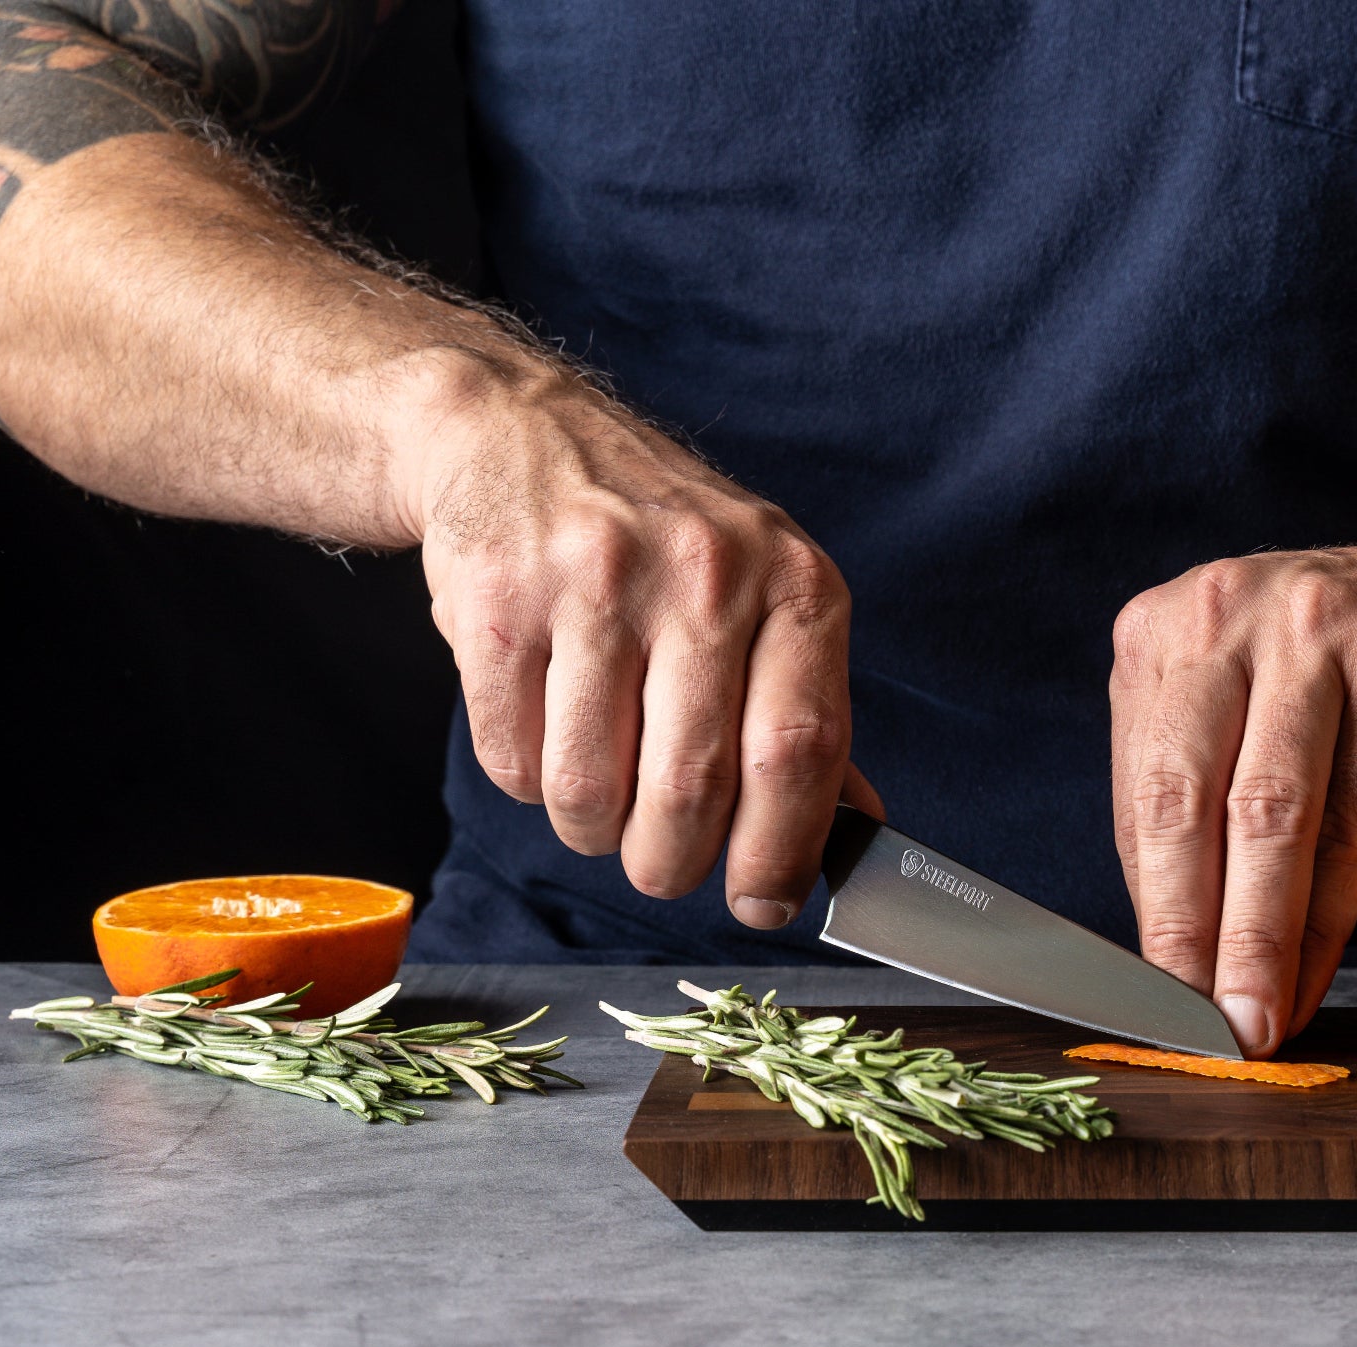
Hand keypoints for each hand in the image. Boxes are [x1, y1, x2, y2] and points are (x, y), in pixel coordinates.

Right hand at [398, 361, 883, 924]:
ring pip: (592, 792)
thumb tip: (857, 835)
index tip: (764, 902)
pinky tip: (546, 731)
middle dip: (673, 862)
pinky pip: (516, 760)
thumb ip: (807, 716)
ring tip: (601, 793)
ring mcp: (596, 583)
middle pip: (694, 790)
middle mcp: (705, 574)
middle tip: (664, 863)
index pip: (800, 751)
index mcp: (793, 583)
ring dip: (594, 830)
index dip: (781, 850)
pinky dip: (530, 782)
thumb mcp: (764, 597)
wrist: (519, 434)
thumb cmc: (664, 541)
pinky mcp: (499, 604)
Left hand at [1109, 528, 1356, 1055]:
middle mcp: (1232, 619)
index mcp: (1173, 629)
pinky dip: (1329, 916)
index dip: (1146, 905)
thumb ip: (1208, 794)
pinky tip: (1316, 976)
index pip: (1142, 791)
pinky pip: (1356, 821)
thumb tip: (1174, 941)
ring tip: (1250, 1020)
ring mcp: (1320, 641)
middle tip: (1189, 1024)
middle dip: (1183, 930)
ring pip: (1269, 815)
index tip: (1150, 992)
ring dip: (1255, 938)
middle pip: (1187, 799)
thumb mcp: (1262, 703)